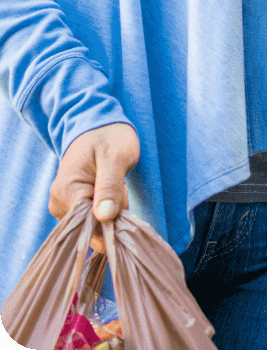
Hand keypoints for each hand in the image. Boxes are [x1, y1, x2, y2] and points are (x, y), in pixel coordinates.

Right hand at [49, 123, 139, 253]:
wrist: (99, 125)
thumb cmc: (108, 136)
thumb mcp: (115, 156)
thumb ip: (110, 186)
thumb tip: (104, 217)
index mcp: (65, 191)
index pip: (87, 225)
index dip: (111, 219)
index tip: (122, 198)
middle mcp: (59, 204)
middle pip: (93, 227)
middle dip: (114, 212)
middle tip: (120, 184)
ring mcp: (65, 208)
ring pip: (97, 225)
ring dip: (115, 209)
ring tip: (116, 183)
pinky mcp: (74, 209)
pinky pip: (96, 220)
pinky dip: (111, 209)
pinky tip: (113, 190)